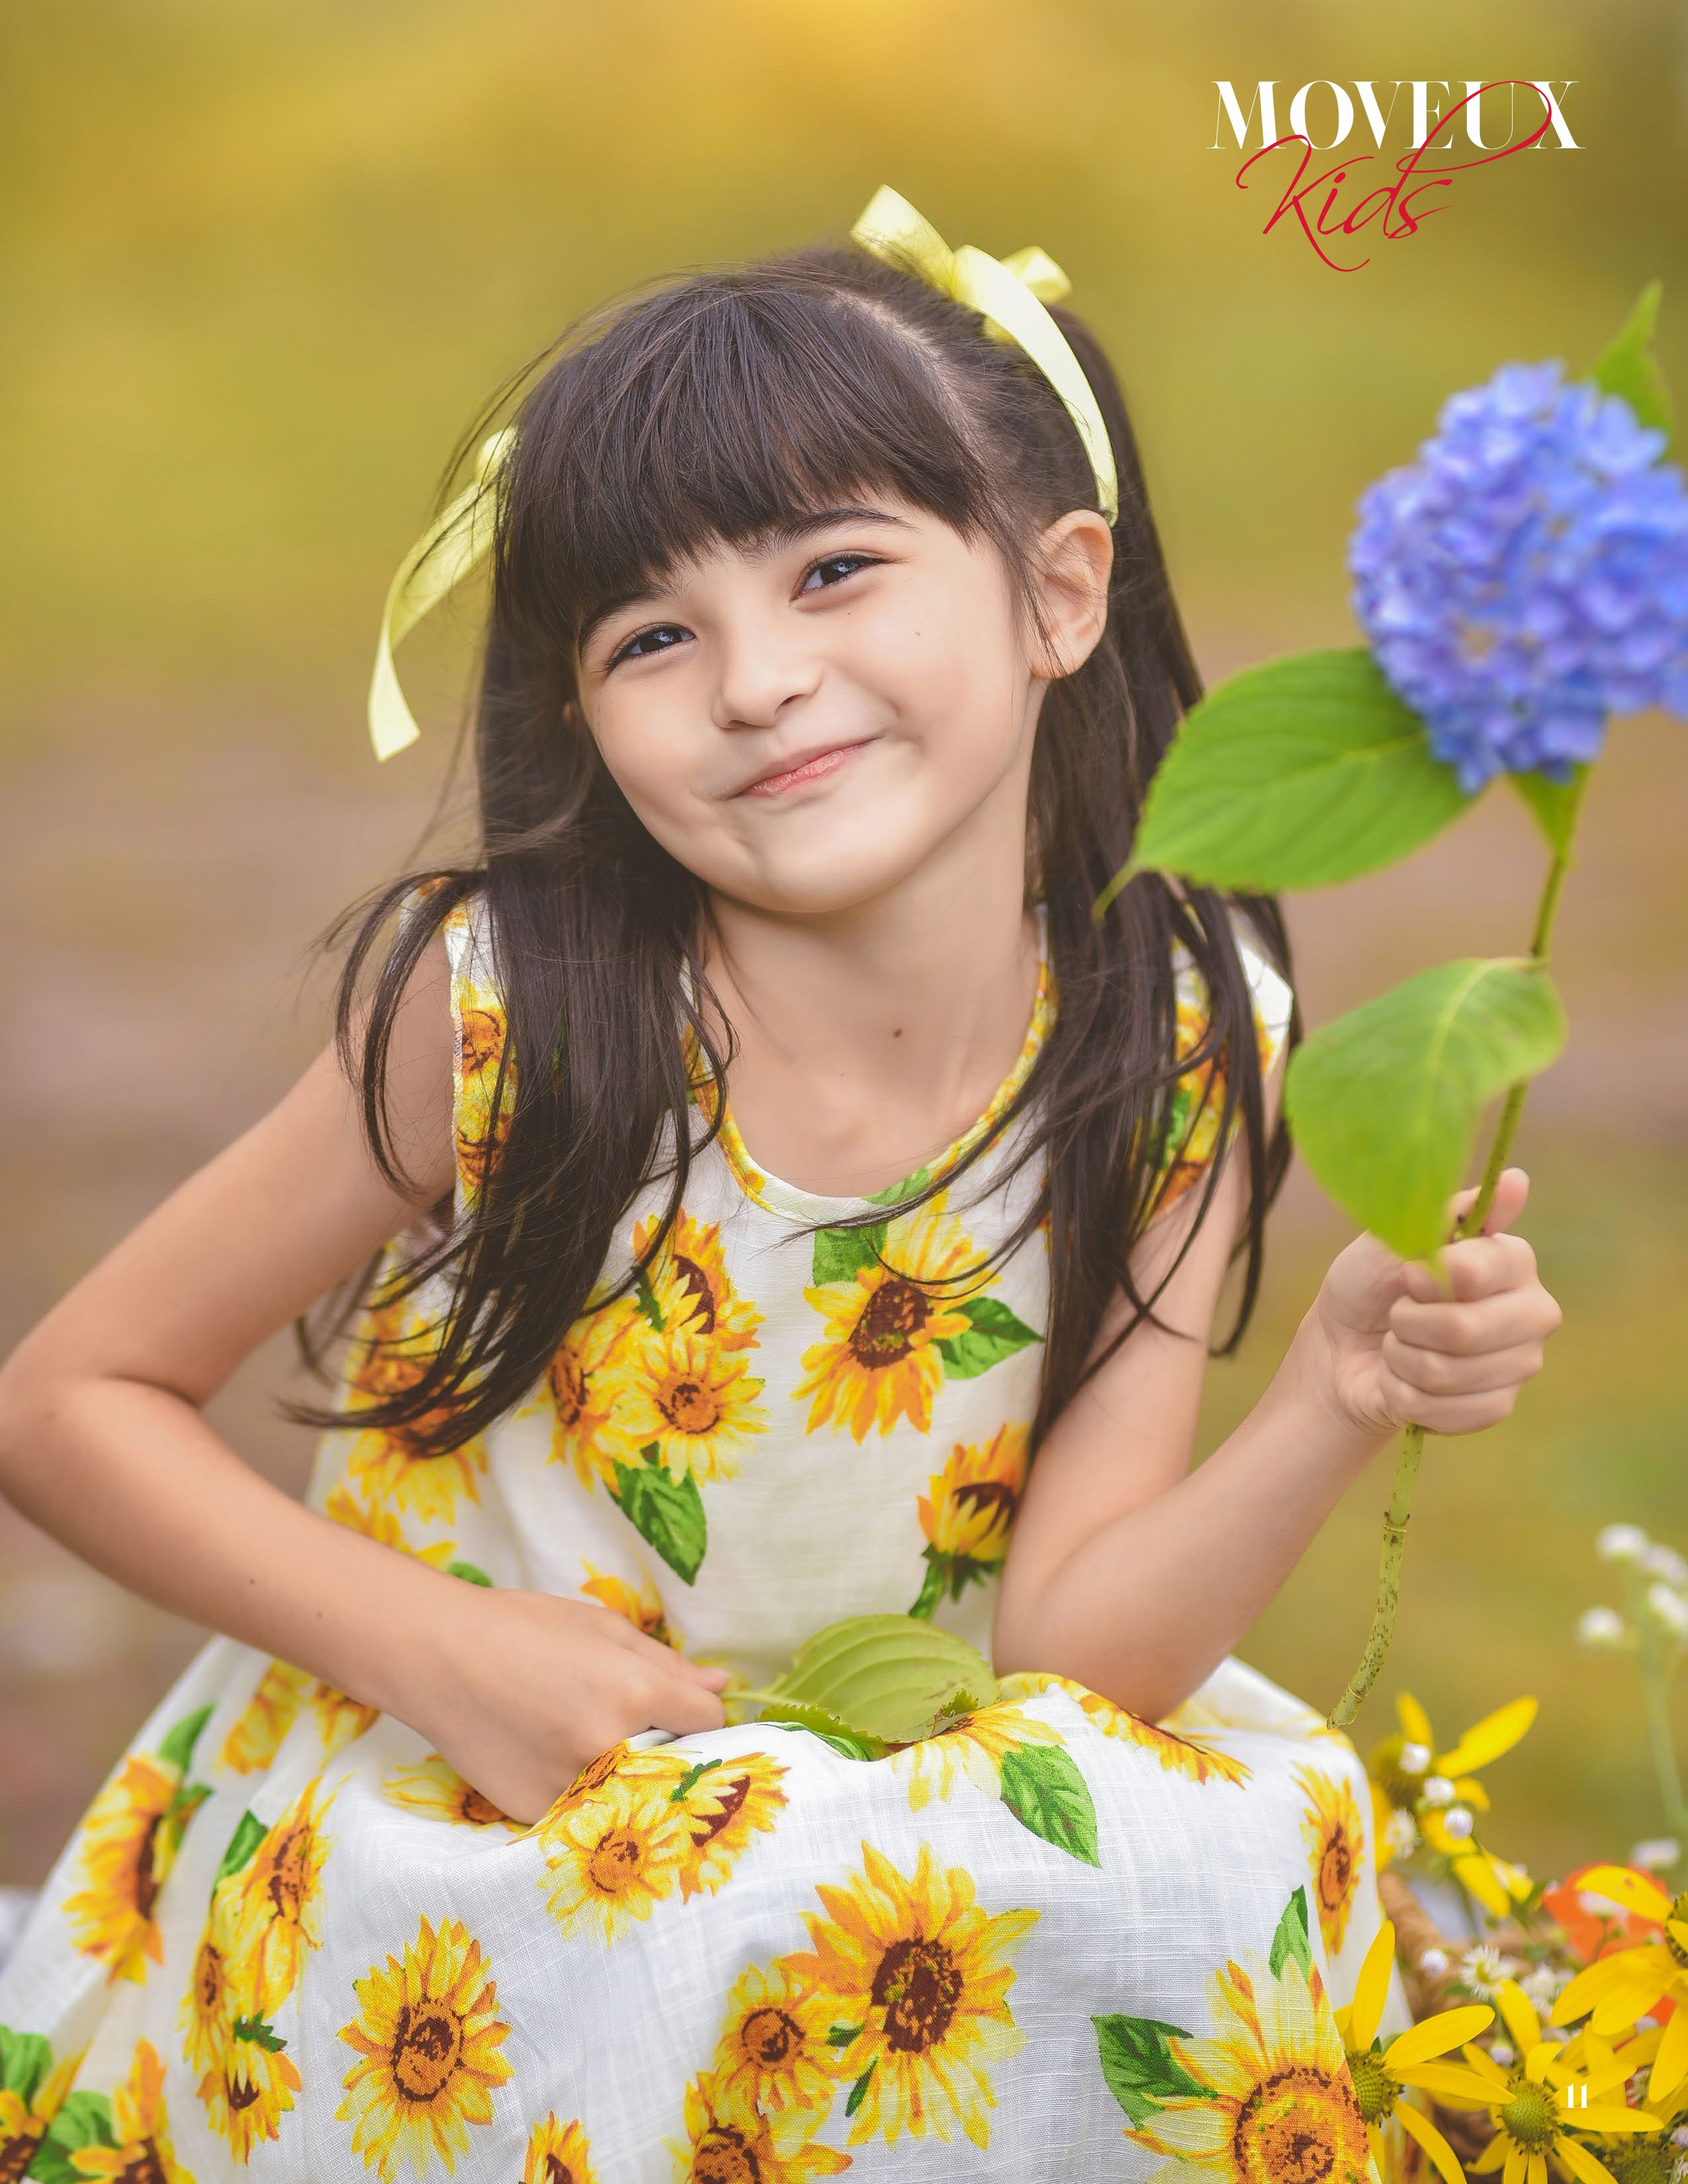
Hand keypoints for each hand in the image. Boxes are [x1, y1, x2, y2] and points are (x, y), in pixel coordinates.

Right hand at [388, 1585, 730, 1823]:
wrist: (436, 1657)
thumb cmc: (521, 1628)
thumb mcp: (602, 1628)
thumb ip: (667, 1662)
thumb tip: (720, 1686)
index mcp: (634, 1689)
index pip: (708, 1720)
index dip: (699, 1711)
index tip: (678, 1707)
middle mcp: (611, 1744)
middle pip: (677, 1765)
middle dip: (670, 1749)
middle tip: (635, 1727)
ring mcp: (573, 1785)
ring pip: (631, 1794)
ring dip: (627, 1776)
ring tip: (588, 1741)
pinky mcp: (538, 1812)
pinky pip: (584, 1812)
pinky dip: (582, 1793)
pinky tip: (553, 1760)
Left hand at [1309, 1168, 1562, 1440]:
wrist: (1341, 1349)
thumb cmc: (1370, 1284)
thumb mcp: (1395, 1236)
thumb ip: (1452, 1212)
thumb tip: (1519, 1180)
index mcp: (1512, 1260)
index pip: (1477, 1272)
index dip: (1426, 1277)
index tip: (1406, 1274)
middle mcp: (1532, 1310)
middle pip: (1464, 1330)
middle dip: (1407, 1324)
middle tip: (1398, 1314)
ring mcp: (1520, 1363)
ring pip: (1447, 1372)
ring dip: (1400, 1359)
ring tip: (1399, 1345)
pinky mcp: (1498, 1406)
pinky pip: (1448, 1411)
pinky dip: (1406, 1395)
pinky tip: (1406, 1381)